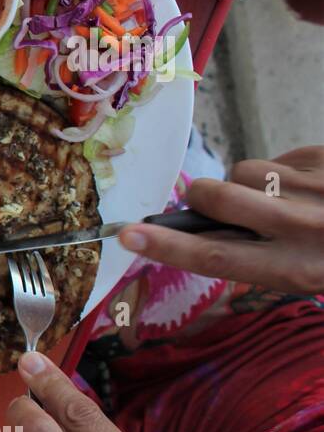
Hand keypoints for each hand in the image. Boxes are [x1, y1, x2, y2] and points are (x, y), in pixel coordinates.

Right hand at [119, 146, 323, 293]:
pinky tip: (316, 186)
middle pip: (215, 196)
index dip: (165, 247)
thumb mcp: (310, 275)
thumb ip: (260, 257)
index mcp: (299, 269)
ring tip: (288, 197)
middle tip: (213, 202)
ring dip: (253, 183)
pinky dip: (287, 170)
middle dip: (202, 195)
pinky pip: (281, 156)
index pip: (215, 258)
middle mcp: (306, 228)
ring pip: (245, 170)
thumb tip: (206, 231)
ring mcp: (319, 187)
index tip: (127, 235)